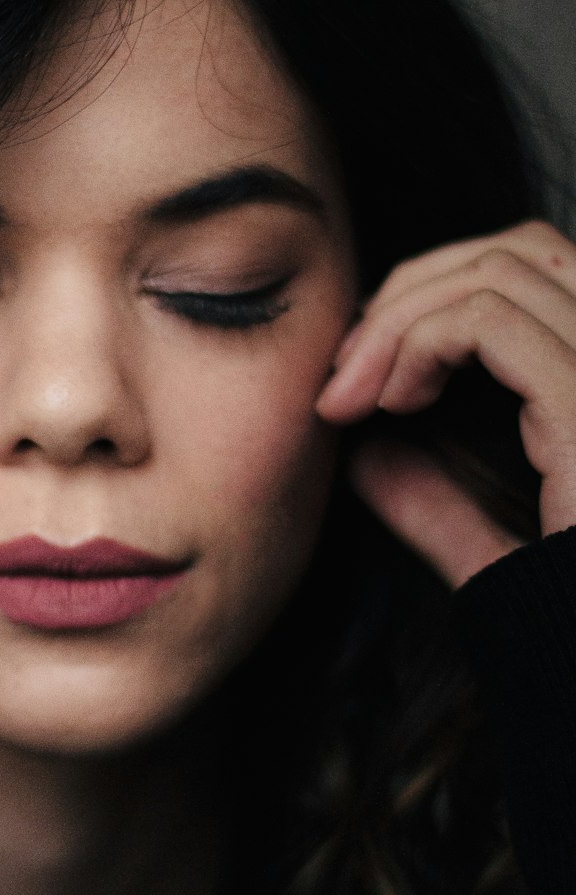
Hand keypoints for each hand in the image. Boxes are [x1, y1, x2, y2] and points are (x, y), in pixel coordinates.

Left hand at [316, 220, 575, 588]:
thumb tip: (370, 461)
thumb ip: (442, 511)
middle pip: (522, 251)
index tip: (366, 371)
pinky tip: (390, 398)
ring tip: (355, 390)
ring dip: (404, 314)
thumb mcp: (500, 570)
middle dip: (412, 292)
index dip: (438, 298)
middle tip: (342, 374)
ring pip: (505, 268)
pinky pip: (493, 321)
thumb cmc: (573, 643)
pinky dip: (422, 339)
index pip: (536, 276)